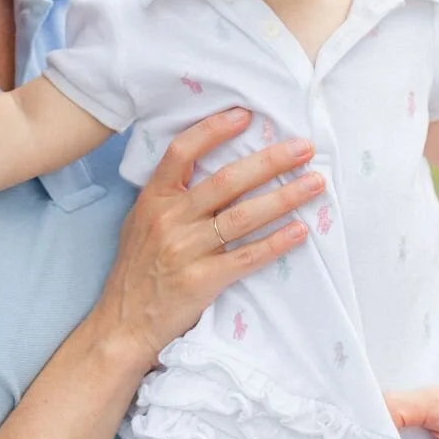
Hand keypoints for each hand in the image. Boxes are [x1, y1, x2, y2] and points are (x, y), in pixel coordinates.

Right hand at [93, 108, 323, 372]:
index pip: (183, 152)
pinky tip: (300, 231)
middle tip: (303, 148)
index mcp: (153, 199)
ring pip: (243, 217)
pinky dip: (276, 243)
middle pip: (226, 181)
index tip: (246, 116)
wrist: (123, 323)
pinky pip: (247, 257)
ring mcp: (186, 250)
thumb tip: (210, 164)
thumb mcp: (140, 221)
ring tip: (314, 184)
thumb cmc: (136, 269)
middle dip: (270, 161)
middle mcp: (169, 219)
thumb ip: (169, 194)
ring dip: (284, 198)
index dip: (214, 130)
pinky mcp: (202, 281)